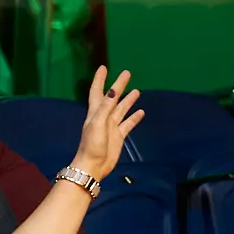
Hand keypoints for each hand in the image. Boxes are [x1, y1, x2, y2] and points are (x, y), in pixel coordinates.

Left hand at [71, 65, 143, 179]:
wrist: (94, 165)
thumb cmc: (92, 145)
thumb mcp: (98, 124)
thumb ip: (105, 108)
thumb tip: (112, 91)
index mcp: (95, 112)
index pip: (97, 91)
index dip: (100, 79)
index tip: (103, 67)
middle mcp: (103, 116)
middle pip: (112, 97)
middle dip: (118, 85)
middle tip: (127, 73)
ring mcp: (112, 126)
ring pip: (122, 109)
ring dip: (128, 100)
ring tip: (137, 90)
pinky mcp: (119, 135)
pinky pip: (128, 123)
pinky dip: (134, 117)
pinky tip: (141, 112)